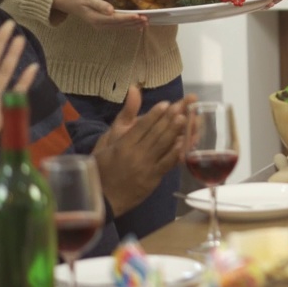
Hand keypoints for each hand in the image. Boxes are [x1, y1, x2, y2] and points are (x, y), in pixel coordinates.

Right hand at [51, 0, 147, 28]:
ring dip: (133, 25)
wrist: (68, 2)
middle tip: (147, 20)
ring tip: (145, 23)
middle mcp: (100, 25)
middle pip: (120, 24)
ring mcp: (101, 26)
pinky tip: (136, 26)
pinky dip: (128, 26)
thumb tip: (111, 10)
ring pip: (120, 26)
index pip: (116, 19)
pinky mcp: (102, 24)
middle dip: (134, 22)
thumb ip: (100, 4)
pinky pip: (117, 26)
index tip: (139, 16)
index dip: (128, 18)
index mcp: (97, 18)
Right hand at [92, 85, 191, 216]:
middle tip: (182, 107)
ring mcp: (145, 167)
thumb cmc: (103, 165)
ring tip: (186, 119)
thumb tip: (134, 90)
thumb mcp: (108, 139)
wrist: (102, 196)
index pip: (141, 127)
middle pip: (155, 134)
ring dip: (175, 132)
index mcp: (122, 145)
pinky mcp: (152, 178)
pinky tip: (184, 144)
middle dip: (169, 119)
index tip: (166, 104)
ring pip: (162, 146)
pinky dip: (175, 153)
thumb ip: (124, 115)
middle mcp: (134, 154)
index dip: (154, 115)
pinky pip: (166, 164)